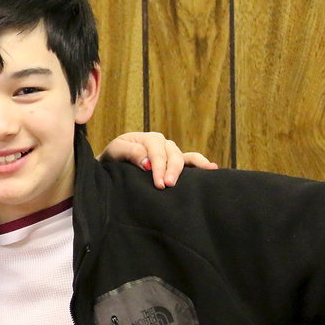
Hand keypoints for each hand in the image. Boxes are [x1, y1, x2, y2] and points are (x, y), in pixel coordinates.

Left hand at [99, 131, 217, 188]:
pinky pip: (190, 161)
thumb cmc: (112, 158)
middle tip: (168, 185)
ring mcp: (170, 152)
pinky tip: (213, 168)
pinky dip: (201, 164)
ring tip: (197, 178)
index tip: (158, 184)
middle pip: (173, 155)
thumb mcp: (115, 152)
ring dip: (189, 168)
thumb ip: (130, 153)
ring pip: (184, 157)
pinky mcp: (174, 162)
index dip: (159, 168)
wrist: (112, 165)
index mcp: (148, 139)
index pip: (157, 152)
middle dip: (172, 170)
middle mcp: (162, 144)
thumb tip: (148, 162)